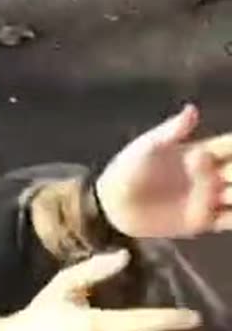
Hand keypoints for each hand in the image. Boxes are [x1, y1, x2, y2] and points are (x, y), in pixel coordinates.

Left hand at [96, 104, 231, 237]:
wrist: (111, 204)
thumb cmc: (127, 170)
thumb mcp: (146, 148)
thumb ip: (170, 132)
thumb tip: (192, 109)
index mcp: (199, 154)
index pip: (231, 146)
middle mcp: (209, 176)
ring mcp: (207, 199)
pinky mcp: (200, 221)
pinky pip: (228, 220)